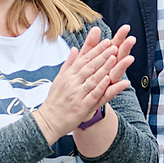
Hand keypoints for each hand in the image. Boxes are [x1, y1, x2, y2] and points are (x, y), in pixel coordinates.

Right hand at [31, 27, 136, 142]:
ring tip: (115, 58)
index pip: (84, 59)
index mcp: (68, 75)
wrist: (49, 120)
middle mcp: (72, 83)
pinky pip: (93, 95)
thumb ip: (69, 63)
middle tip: (114, 46)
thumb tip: (75, 49)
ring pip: (93, 78)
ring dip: (104, 68)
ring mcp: (77, 94)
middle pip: (90, 66)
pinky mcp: (81, 107)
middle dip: (103, 55)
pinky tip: (108, 79)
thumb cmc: (55, 100)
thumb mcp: (59, 79)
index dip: (96, 50)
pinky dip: (101, 86)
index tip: (106, 42)